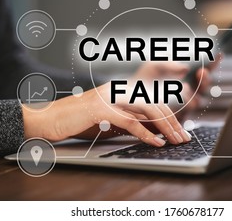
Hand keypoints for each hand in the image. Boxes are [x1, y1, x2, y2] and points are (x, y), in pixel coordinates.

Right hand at [22, 82, 191, 146]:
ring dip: (166, 127)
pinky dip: (147, 134)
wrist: (47, 119)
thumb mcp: (108, 120)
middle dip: (173, 121)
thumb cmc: (76, 121)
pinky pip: (130, 121)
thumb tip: (151, 131)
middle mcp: (118, 89)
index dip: (170, 114)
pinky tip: (157, 143)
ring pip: (148, 109)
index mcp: (121, 89)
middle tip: (184, 137)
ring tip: (176, 140)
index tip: (181, 129)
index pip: (153, 98)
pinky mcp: (101, 109)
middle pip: (155, 103)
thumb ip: (128, 121)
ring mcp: (110, 97)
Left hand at [132, 56, 221, 112]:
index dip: (213, 63)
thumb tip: (184, 69)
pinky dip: (186, 104)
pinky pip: (187, 111)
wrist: (130, 97)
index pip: (203, 69)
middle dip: (205, 78)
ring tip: (186, 87)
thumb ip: (169, 65)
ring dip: (195, 93)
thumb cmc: (143, 80)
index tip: (217, 55)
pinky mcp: (178, 115)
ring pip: (198, 99)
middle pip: (204, 85)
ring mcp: (184, 104)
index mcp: (185, 76)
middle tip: (201, 72)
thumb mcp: (155, 66)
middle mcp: (188, 89)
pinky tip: (182, 98)